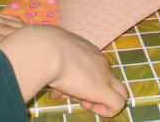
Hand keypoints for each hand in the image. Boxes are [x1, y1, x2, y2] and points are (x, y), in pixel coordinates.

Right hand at [0, 25, 126, 116]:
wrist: (45, 49)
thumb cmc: (42, 48)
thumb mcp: (50, 52)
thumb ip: (53, 63)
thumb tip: (49, 77)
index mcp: (86, 49)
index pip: (93, 66)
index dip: (84, 79)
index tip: (68, 83)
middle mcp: (99, 60)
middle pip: (107, 78)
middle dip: (91, 90)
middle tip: (74, 94)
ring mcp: (103, 75)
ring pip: (117, 91)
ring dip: (98, 101)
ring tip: (77, 98)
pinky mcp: (103, 90)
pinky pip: (117, 105)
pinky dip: (106, 110)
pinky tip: (89, 106)